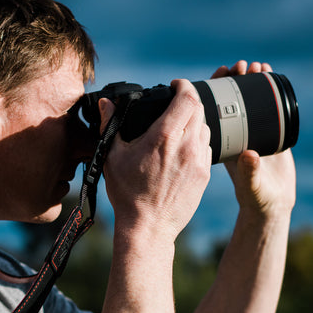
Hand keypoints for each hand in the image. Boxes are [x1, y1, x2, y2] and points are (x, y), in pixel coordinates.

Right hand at [99, 80, 211, 238]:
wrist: (148, 227)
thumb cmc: (127, 194)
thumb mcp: (112, 157)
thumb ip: (109, 125)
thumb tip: (106, 104)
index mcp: (164, 137)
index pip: (187, 97)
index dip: (183, 85)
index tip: (175, 85)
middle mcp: (187, 146)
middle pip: (200, 109)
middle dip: (189, 101)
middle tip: (175, 104)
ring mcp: (199, 161)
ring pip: (206, 129)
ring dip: (195, 123)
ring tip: (178, 129)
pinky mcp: (205, 176)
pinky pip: (207, 149)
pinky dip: (198, 143)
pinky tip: (183, 151)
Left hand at [212, 60, 295, 218]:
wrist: (273, 202)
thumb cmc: (257, 197)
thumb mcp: (251, 185)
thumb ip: (250, 172)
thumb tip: (250, 155)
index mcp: (222, 142)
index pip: (214, 109)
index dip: (216, 89)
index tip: (223, 72)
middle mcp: (234, 134)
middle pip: (230, 99)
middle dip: (235, 80)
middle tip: (242, 66)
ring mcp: (250, 131)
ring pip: (248, 99)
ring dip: (251, 81)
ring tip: (259, 67)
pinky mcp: (268, 131)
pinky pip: (264, 105)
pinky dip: (266, 89)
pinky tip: (270, 76)